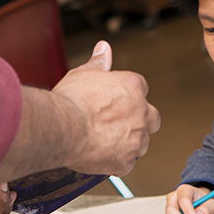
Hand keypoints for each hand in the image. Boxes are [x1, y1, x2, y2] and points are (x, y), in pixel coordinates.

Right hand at [52, 41, 160, 175]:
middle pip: (152, 118)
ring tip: (106, 141)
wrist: (61, 127)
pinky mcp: (125, 161)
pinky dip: (116, 161)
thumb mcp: (83, 73)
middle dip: (140, 121)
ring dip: (129, 143)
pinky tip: (100, 155)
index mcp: (133, 88)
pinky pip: (126, 164)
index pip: (141, 90)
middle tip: (117, 123)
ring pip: (142, 143)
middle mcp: (141, 113)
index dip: (127, 97)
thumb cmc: (71, 101)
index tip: (115, 102)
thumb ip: (98, 62)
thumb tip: (104, 49)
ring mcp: (135, 139)